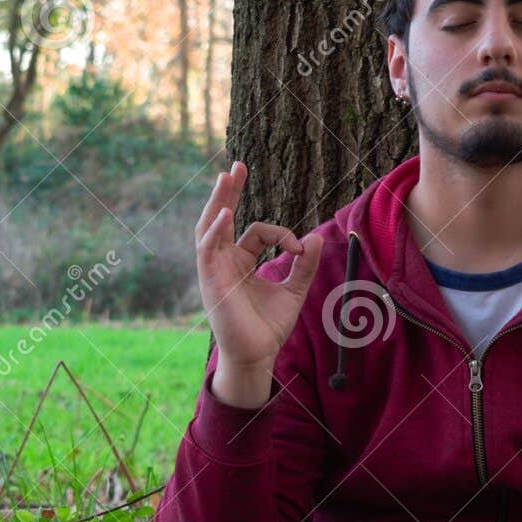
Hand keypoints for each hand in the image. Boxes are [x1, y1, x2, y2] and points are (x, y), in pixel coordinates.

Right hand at [195, 161, 323, 374]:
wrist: (257, 356)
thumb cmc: (269, 327)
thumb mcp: (294, 291)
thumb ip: (303, 265)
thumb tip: (314, 238)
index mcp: (242, 261)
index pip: (258, 231)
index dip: (282, 233)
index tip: (299, 248)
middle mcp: (225, 261)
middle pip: (224, 218)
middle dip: (229, 192)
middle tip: (237, 165)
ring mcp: (215, 269)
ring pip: (210, 227)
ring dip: (218, 201)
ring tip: (226, 176)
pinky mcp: (210, 281)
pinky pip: (207, 250)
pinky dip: (215, 231)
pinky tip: (225, 214)